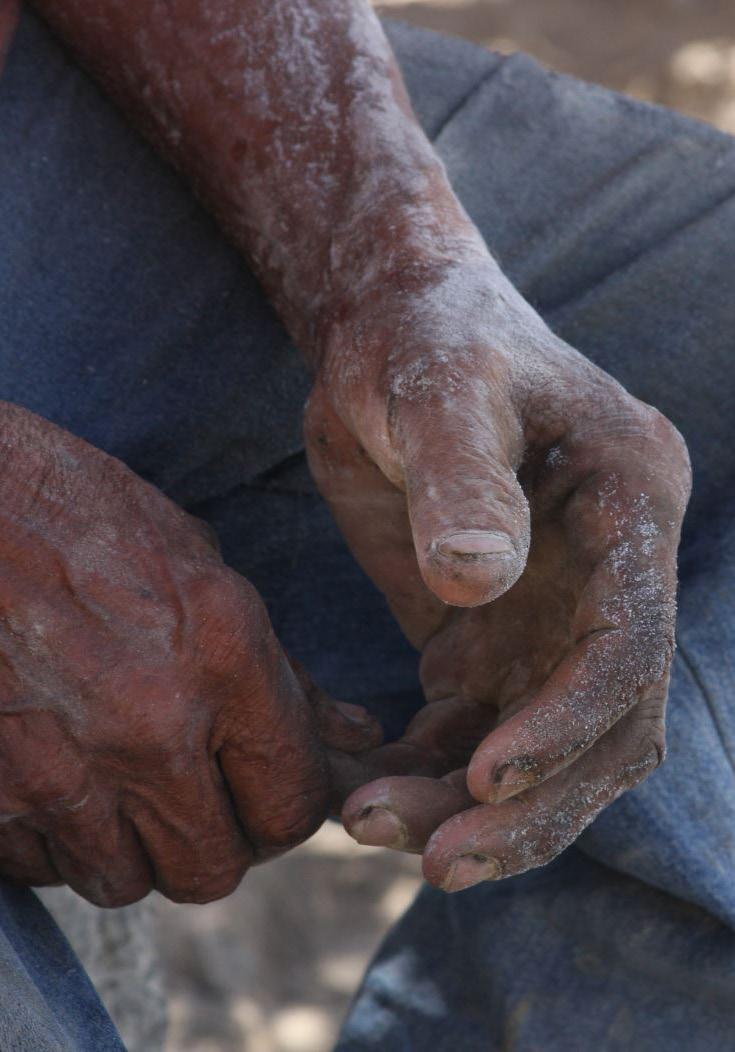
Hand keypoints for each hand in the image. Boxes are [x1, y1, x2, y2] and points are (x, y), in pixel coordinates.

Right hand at [0, 403, 379, 905]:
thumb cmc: (77, 512)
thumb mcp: (199, 564)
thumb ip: (282, 670)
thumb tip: (353, 735)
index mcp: (224, 653)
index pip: (292, 801)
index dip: (287, 808)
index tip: (268, 794)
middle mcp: (152, 723)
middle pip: (213, 867)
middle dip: (214, 839)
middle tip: (196, 797)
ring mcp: (63, 767)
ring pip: (125, 880)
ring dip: (131, 846)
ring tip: (118, 782)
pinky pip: (44, 868)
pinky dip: (56, 841)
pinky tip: (56, 776)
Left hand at [306, 253, 690, 891]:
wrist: (388, 331)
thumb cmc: (423, 338)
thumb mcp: (439, 389)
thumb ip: (462, 482)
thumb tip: (477, 585)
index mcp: (630, 503)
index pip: (629, 644)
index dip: (569, 723)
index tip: (487, 776)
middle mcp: (608, 572)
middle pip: (599, 725)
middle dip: (527, 803)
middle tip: (434, 859)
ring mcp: (551, 611)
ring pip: (534, 745)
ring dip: (466, 804)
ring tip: (370, 825)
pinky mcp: (490, 633)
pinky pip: (472, 729)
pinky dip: (428, 773)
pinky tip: (370, 789)